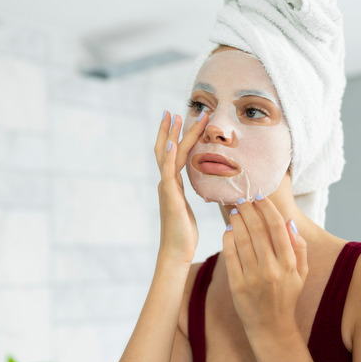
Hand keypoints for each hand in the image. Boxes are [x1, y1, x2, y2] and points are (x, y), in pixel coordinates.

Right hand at [154, 110, 208, 265]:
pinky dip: (169, 155)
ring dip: (173, 135)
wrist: (176, 251)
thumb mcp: (187, 210)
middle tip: (175, 110)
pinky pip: (169, 172)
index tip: (181, 120)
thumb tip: (195, 189)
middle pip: (166, 150)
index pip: (173, 155)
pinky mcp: (170, 196)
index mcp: (172, 185)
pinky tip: (171, 142)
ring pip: (168, 156)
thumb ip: (187, 197)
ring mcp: (167, 188)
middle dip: (171, 130)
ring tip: (176, 117)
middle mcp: (167, 183)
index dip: (176, 137)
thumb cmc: (183, 234)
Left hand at [221, 195, 307, 335]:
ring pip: (242, 239)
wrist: (271, 328)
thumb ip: (299, 247)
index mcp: (290, 263)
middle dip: (248, 209)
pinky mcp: (237, 285)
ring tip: (233, 210)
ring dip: (236, 220)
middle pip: (257, 229)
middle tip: (241, 199)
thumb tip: (289, 222)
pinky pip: (230, 255)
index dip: (267, 208)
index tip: (259, 197)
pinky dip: (228, 239)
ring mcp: (253, 277)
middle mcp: (272, 269)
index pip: (277, 227)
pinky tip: (228, 229)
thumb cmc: (287, 296)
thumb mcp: (301, 273)